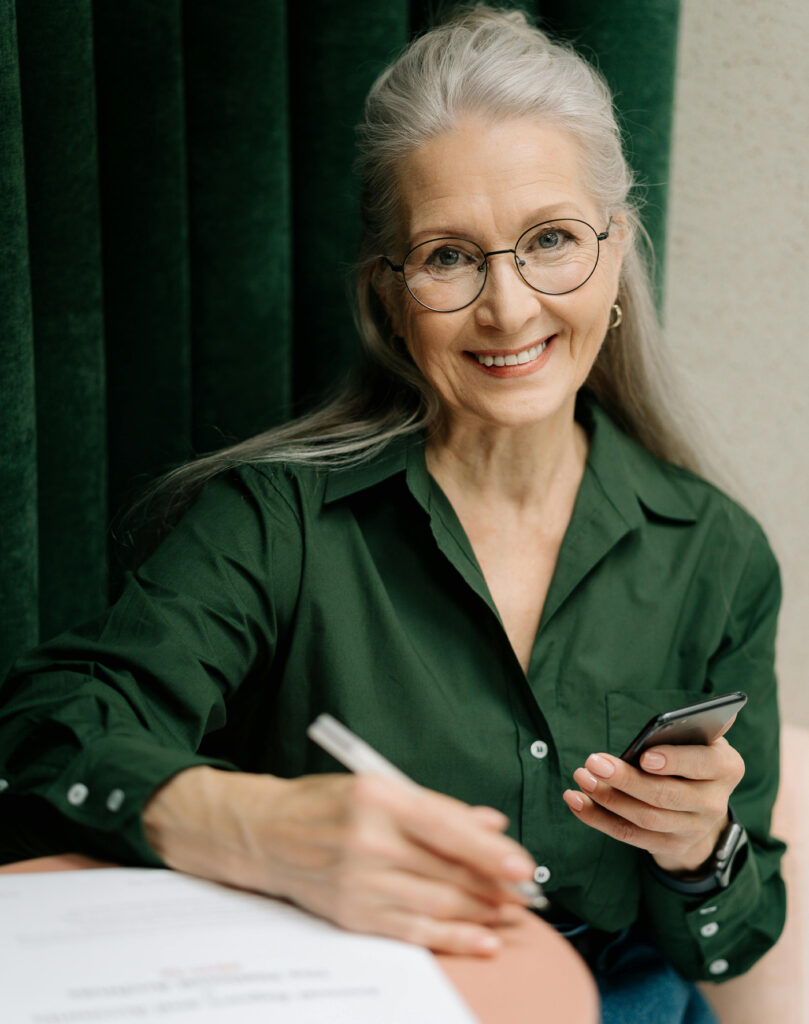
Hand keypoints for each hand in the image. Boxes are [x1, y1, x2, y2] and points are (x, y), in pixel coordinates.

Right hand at [143, 767, 535, 955]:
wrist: (262, 834)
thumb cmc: (324, 803)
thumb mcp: (379, 786)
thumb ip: (438, 807)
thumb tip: (492, 824)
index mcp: (378, 799)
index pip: (447, 829)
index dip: (490, 852)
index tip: (524, 867)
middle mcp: (368, 842)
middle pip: (447, 872)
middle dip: (495, 886)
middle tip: (529, 895)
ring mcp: (359, 882)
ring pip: (436, 905)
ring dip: (482, 913)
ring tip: (512, 913)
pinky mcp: (353, 914)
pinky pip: (413, 932)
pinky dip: (453, 939)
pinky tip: (483, 940)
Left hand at [562, 737, 744, 873]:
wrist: (701, 805)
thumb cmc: (692, 755)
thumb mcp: (699, 739)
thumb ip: (693, 727)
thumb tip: (691, 717)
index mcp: (726, 768)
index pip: (703, 765)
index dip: (675, 761)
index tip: (644, 756)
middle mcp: (714, 804)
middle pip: (666, 795)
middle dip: (626, 780)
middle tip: (593, 762)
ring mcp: (692, 829)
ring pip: (644, 818)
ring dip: (606, 798)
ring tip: (580, 777)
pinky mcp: (668, 845)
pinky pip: (628, 835)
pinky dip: (598, 818)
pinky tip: (576, 800)